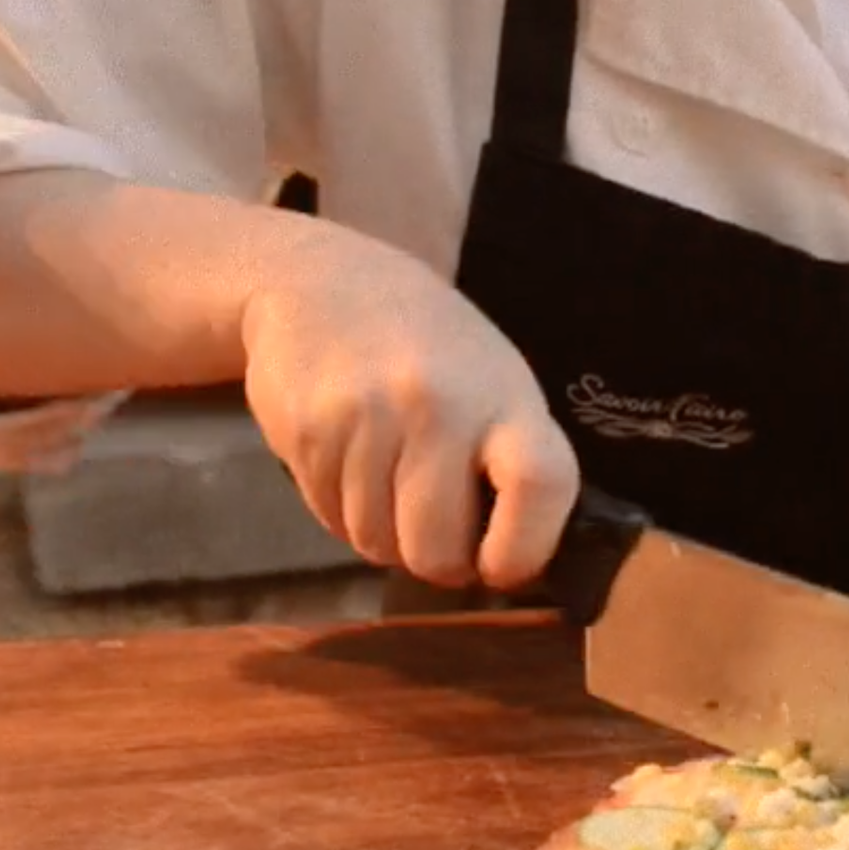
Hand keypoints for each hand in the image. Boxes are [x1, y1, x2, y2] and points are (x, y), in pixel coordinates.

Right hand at [239, 228, 578, 588]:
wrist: (321, 282)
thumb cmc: (430, 349)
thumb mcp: (494, 384)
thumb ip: (511, 463)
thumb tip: (510, 567)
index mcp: (506, 398)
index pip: (539, 485)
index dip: (523, 550)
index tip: (501, 567)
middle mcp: (440, 405)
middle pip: (437, 547)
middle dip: (436, 561)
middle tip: (435, 535)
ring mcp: (369, 418)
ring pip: (377, 544)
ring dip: (384, 536)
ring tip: (388, 483)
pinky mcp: (310, 432)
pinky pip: (332, 521)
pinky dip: (343, 514)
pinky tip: (350, 465)